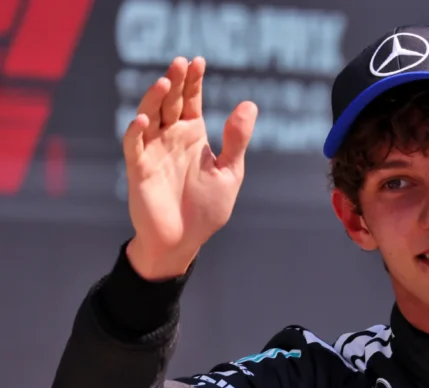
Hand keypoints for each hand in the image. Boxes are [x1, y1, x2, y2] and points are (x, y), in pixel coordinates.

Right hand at [122, 57, 257, 279]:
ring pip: (150, 117)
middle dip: (175, 82)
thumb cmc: (206, 208)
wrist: (185, 240)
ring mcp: (153, 151)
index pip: (192, 101)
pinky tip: (145, 120)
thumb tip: (249, 104)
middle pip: (170, 102)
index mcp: (193, 135)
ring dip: (155, 99)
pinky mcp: (140, 169)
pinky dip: (137, 132)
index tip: (198, 61)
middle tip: (180, 62)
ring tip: (166, 83)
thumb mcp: (229, 172)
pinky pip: (135, 146)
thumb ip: (236, 139)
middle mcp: (171, 138)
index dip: (194, 81)